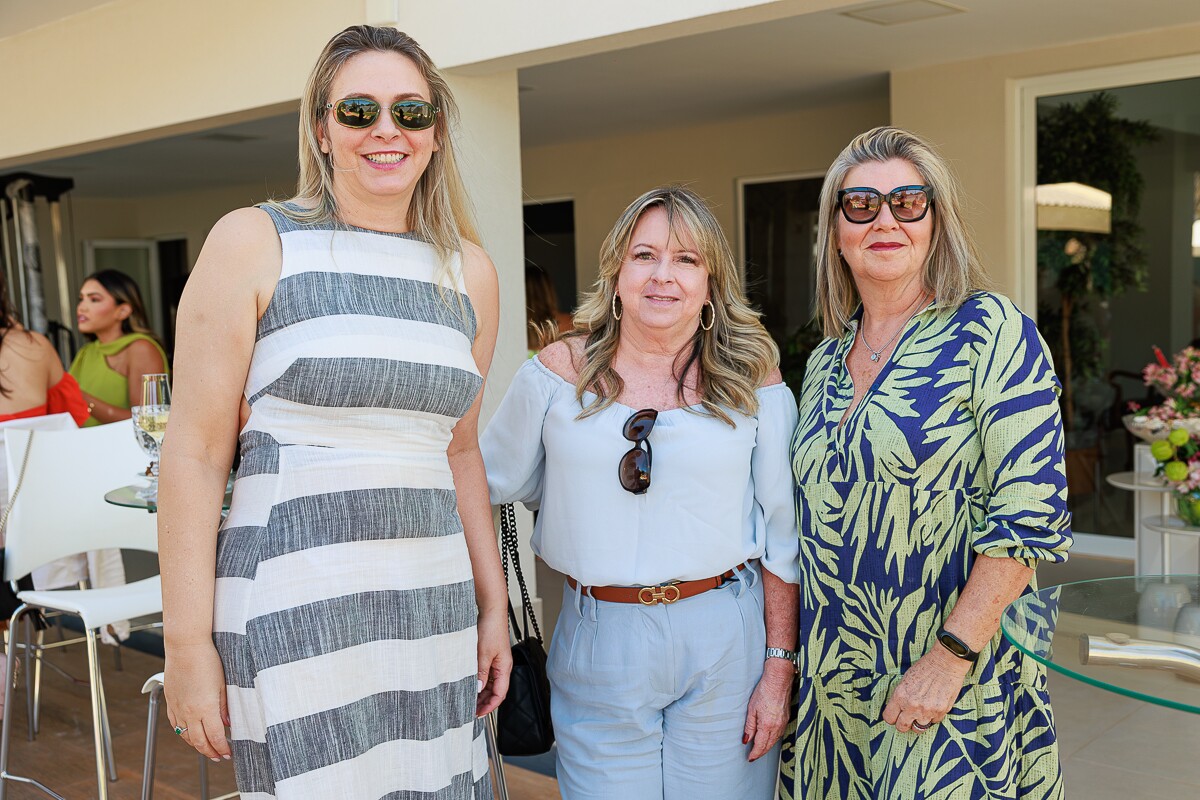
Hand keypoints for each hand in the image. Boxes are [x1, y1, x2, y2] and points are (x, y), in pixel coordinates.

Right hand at [164, 641, 231, 760]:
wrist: (185, 646)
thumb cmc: (208, 660)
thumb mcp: (223, 683)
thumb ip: (225, 706)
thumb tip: (227, 724)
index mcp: (205, 708)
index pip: (215, 736)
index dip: (222, 748)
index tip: (229, 753)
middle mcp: (189, 711)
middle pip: (199, 741)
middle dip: (210, 752)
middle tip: (220, 757)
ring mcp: (177, 707)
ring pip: (185, 735)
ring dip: (196, 745)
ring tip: (207, 749)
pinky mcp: (170, 701)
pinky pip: (175, 724)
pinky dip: (183, 733)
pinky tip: (189, 734)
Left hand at [475, 610, 511, 716]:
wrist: (490, 611)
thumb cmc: (491, 628)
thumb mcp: (483, 654)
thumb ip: (481, 673)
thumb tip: (477, 690)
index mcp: (504, 668)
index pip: (500, 694)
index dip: (490, 706)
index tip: (479, 714)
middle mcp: (502, 666)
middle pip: (495, 691)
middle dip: (484, 702)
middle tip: (471, 711)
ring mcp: (496, 661)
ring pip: (490, 684)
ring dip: (481, 693)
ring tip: (469, 700)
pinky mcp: (489, 656)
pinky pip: (486, 674)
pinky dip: (479, 682)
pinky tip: (470, 684)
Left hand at [743, 658, 793, 760]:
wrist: (779, 680)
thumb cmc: (764, 691)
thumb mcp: (752, 709)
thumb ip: (749, 726)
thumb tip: (746, 740)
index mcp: (767, 725)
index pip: (761, 745)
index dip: (755, 753)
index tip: (750, 758)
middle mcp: (777, 727)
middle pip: (769, 745)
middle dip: (761, 752)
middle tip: (753, 756)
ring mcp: (783, 723)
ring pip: (775, 740)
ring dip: (767, 746)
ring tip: (759, 749)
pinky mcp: (786, 718)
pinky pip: (780, 733)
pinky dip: (773, 739)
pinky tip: (769, 738)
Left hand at [881, 645, 971, 733]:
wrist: (945, 663)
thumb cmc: (924, 668)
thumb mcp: (905, 681)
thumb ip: (900, 698)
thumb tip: (897, 711)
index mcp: (900, 696)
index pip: (889, 718)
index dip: (892, 717)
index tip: (895, 715)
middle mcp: (912, 706)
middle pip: (902, 727)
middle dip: (904, 724)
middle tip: (907, 718)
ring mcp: (927, 711)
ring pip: (918, 728)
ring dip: (919, 721)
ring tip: (922, 710)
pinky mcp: (940, 712)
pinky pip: (933, 721)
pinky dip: (933, 716)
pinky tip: (934, 704)